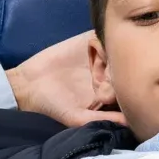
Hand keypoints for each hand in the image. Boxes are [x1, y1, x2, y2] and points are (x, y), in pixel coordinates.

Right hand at [6, 32, 124, 127]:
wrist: (28, 85)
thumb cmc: (53, 106)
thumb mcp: (78, 118)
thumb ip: (103, 119)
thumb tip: (130, 123)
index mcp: (108, 92)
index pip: (128, 85)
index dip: (124, 85)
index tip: (109, 87)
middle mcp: (106, 74)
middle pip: (125, 65)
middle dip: (118, 67)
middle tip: (102, 71)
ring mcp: (97, 57)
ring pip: (116, 48)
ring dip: (109, 51)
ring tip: (95, 58)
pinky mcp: (85, 42)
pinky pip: (101, 35)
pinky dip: (99, 38)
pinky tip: (90, 46)